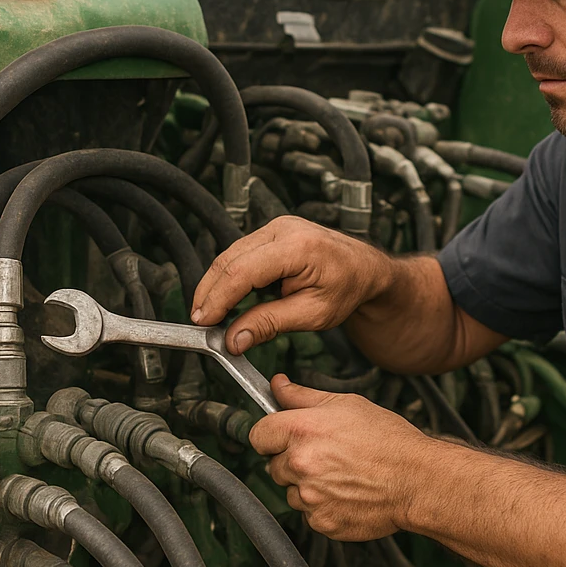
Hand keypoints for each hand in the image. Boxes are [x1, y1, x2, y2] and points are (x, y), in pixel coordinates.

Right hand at [190, 216, 391, 353]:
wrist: (365, 269)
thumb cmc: (347, 289)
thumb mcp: (312, 314)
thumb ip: (270, 324)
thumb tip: (233, 340)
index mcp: (299, 247)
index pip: (243, 271)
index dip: (218, 298)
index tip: (203, 321)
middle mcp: (285, 228)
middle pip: (230, 259)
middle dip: (210, 292)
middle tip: (200, 323)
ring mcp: (277, 226)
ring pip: (231, 255)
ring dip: (217, 285)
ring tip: (210, 315)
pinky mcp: (272, 232)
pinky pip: (241, 253)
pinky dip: (230, 276)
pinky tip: (227, 299)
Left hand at [249, 374, 438, 539]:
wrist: (417, 480)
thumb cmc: (388, 440)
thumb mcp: (346, 404)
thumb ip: (302, 396)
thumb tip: (277, 384)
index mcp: (302, 430)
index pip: (258, 435)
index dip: (271, 435)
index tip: (283, 437)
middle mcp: (300, 464)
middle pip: (273, 465)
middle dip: (293, 460)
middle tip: (327, 455)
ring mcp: (309, 497)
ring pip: (291, 491)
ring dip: (307, 485)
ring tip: (341, 474)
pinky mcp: (321, 521)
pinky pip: (309, 513)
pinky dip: (323, 506)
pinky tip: (347, 492)